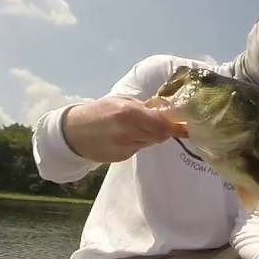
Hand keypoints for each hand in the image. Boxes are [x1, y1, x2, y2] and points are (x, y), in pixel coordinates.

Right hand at [62, 96, 188, 162]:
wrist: (72, 131)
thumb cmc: (99, 111)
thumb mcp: (121, 101)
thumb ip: (144, 107)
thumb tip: (169, 110)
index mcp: (129, 113)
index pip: (163, 123)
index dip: (175, 125)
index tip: (186, 125)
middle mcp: (128, 131)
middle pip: (160, 135)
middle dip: (162, 130)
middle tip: (154, 123)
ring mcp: (123, 146)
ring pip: (150, 143)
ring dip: (149, 136)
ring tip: (134, 129)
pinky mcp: (120, 157)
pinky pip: (138, 150)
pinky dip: (137, 143)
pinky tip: (124, 137)